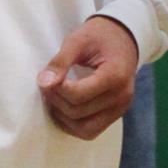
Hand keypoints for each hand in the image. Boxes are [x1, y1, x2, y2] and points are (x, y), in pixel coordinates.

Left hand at [38, 16, 138, 140]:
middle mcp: (121, 97)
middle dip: (56, 101)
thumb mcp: (78, 40)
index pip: (78, 95)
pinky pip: (91, 131)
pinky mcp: (116, 115)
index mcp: (115, 76)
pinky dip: (73, 125)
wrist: (124, 39)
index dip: (56, 89)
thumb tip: (44, 82)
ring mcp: (120, 109)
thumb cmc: (100, 36)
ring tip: (54, 98)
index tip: (46, 77)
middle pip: (79, 112)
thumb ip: (61, 61)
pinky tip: (63, 109)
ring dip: (63, 117)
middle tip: (46, 85)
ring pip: (85, 129)